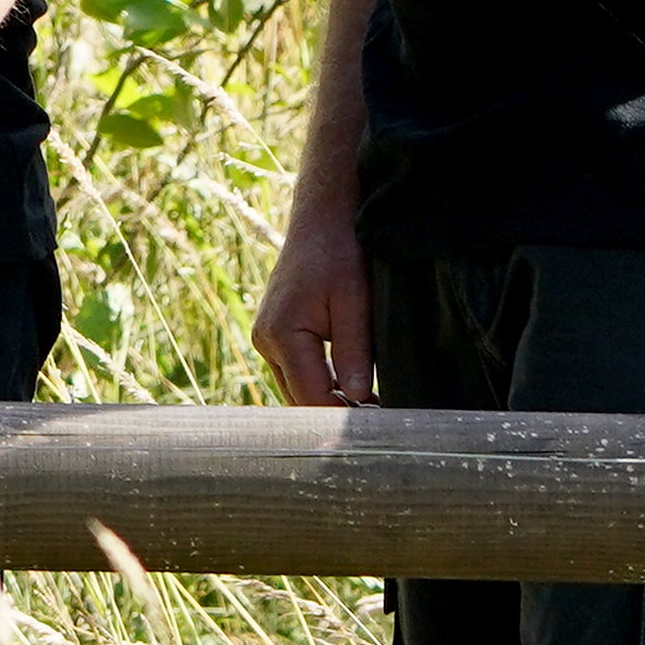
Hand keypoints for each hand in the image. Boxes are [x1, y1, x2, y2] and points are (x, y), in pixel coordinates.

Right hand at [251, 191, 372, 407]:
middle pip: (299, 398)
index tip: (377, 426)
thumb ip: (354, 351)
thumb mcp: (356, 301)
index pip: (312, 395)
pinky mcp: (275, 334)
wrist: (322, 218)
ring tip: (371, 408)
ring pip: (296, 388)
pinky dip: (321, 383)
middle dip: (335, 413)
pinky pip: (296, 372)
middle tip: (379, 422)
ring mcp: (266, 338)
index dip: (343, 416)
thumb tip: (357, 399)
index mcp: (282, 333)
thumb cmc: (340, 252)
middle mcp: (265, 340)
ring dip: (328, 400)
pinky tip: (351, 386)